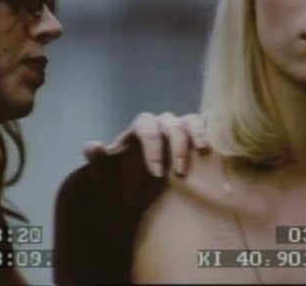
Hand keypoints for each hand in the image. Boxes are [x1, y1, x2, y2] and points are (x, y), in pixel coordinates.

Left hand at [84, 113, 208, 176]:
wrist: (150, 184)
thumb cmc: (131, 174)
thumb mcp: (113, 169)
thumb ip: (100, 159)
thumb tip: (95, 147)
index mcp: (141, 128)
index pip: (146, 126)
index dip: (152, 146)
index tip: (156, 172)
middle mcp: (162, 123)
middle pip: (170, 124)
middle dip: (175, 147)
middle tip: (178, 172)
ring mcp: (181, 126)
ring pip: (189, 121)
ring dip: (194, 138)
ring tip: (199, 155)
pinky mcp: (197, 132)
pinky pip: (205, 124)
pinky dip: (208, 132)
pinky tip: (210, 148)